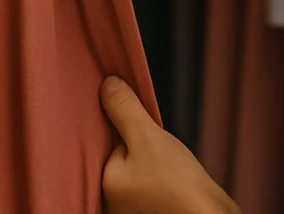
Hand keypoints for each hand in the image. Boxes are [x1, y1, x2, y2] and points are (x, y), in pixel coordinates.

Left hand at [100, 77, 237, 213]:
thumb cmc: (178, 183)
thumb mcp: (148, 137)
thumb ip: (125, 110)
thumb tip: (106, 84)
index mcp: (105, 183)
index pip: (107, 143)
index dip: (124, 125)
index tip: (141, 118)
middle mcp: (113, 201)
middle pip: (122, 157)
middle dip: (138, 144)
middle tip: (159, 142)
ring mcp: (133, 208)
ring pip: (138, 170)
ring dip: (151, 159)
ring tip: (170, 160)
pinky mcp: (152, 210)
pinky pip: (150, 184)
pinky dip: (159, 175)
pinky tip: (174, 173)